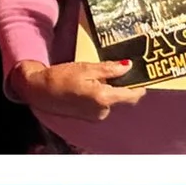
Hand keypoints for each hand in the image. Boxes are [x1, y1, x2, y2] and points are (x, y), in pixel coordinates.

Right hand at [12, 58, 144, 122]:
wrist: (41, 92)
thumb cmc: (61, 77)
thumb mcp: (87, 68)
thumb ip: (109, 69)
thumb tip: (128, 67)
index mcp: (103, 98)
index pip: (132, 95)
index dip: (140, 86)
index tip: (143, 76)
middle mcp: (103, 110)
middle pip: (123, 97)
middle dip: (122, 85)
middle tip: (118, 69)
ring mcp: (97, 116)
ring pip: (113, 100)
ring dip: (111, 89)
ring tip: (97, 76)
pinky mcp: (91, 117)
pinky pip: (104, 104)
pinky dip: (102, 95)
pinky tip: (90, 86)